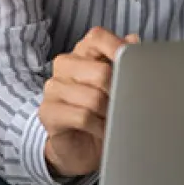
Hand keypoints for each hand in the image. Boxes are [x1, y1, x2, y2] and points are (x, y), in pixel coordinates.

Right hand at [40, 28, 138, 178]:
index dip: (118, 48)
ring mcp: (53, 88)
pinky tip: (102, 131)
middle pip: (101, 72)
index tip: (136, 65)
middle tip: (125, 107)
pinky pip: (82, 117)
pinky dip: (99, 128)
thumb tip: (134, 40)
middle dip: (119, 93)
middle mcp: (64, 65)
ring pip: (93, 98)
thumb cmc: (102, 111)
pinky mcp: (47, 111)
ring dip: (110, 115)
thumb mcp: (117, 84)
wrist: (82, 147)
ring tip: (113, 121)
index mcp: (82, 52)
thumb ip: (124, 60)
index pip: (98, 37)